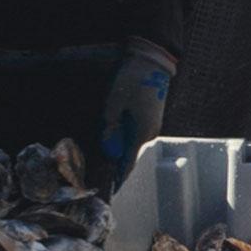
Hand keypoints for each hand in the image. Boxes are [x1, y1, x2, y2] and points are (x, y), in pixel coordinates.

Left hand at [100, 38, 176, 182]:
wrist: (151, 61)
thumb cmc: (131, 81)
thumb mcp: (113, 105)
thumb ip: (109, 129)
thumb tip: (109, 149)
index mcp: (141, 134)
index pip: (128, 164)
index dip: (118, 177)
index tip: (111, 189)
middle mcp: (149, 133)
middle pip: (129, 152)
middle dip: (115, 158)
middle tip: (98, 164)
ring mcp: (152, 124)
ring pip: (132, 141)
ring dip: (119, 143)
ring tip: (104, 143)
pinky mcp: (151, 115)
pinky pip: (135, 131)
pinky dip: (125, 133)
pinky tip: (115, 127)